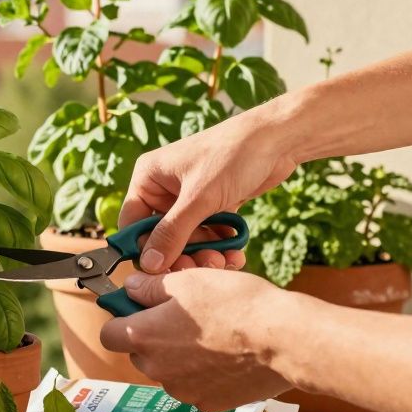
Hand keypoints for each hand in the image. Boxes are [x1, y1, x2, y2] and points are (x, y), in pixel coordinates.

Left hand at [98, 269, 298, 411]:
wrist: (284, 340)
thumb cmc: (236, 303)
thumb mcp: (188, 281)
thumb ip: (151, 288)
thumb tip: (131, 288)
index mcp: (144, 336)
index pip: (108, 334)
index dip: (121, 319)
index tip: (138, 308)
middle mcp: (157, 370)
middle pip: (139, 353)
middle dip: (153, 337)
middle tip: (183, 317)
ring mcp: (182, 391)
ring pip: (168, 371)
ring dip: (179, 356)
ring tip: (212, 335)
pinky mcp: (208, 404)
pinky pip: (194, 387)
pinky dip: (203, 374)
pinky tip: (226, 356)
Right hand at [120, 111, 299, 271]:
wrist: (277, 139)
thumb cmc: (232, 155)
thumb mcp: (199, 198)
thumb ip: (172, 233)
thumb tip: (149, 265)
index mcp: (149, 178)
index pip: (133, 222)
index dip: (144, 249)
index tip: (161, 272)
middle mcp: (165, 188)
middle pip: (162, 235)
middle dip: (181, 254)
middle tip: (200, 268)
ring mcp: (190, 197)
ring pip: (187, 238)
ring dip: (204, 254)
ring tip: (224, 262)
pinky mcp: (212, 204)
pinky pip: (208, 234)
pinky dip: (219, 246)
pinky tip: (235, 255)